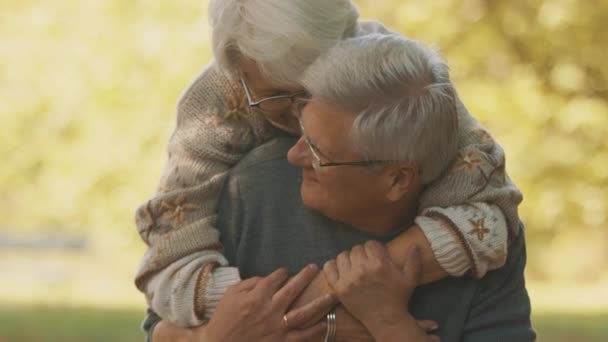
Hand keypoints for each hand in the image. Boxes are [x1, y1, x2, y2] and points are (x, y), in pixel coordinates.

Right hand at [203, 264, 335, 341]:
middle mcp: (270, 310)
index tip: (286, 271)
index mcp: (257, 296)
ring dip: (320, 303)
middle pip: (293, 289)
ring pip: (304, 313)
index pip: (275, 279)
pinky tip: (325, 324)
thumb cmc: (223, 319)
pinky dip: (314, 331)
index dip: (282, 273)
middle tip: (315, 268)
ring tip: (333, 295)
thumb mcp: (231, 294)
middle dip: (306, 277)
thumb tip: (268, 278)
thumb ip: (251, 283)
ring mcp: (277, 328)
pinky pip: (301, 336)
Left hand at [324, 242, 433, 340]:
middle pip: (356, 249)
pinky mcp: (339, 288)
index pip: (370, 244)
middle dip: (362, 254)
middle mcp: (363, 269)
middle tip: (366, 263)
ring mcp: (349, 279)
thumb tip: (414, 245)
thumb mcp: (410, 279)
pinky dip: (333, 265)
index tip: (375, 256)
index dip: (373, 249)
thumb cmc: (398, 298)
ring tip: (354, 266)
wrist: (385, 320)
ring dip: (348, 259)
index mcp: (380, 264)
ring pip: (342, 256)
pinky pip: (329, 267)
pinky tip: (341, 270)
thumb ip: (413, 260)